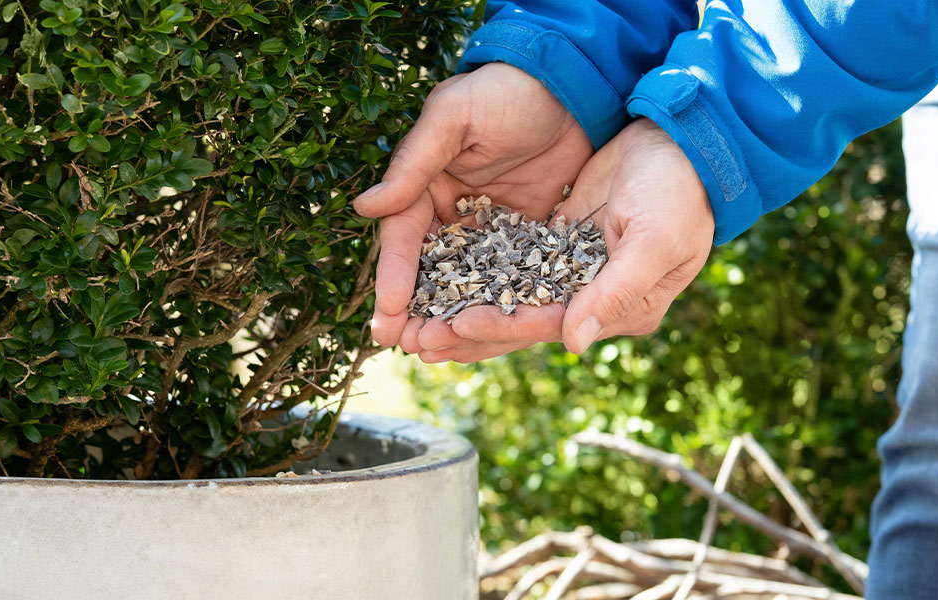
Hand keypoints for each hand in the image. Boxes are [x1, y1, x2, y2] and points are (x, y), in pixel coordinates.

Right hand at [353, 63, 592, 351]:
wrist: (572, 85)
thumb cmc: (506, 91)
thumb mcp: (454, 117)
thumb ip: (414, 163)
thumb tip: (365, 207)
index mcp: (425, 184)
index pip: (403, 238)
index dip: (394, 277)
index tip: (387, 316)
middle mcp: (450, 210)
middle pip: (428, 269)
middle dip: (415, 310)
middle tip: (407, 347)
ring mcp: (487, 227)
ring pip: (464, 281)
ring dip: (450, 317)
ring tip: (439, 354)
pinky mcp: (525, 235)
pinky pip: (507, 276)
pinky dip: (496, 305)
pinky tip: (489, 336)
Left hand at [428, 118, 714, 360]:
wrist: (679, 144)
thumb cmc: (678, 193)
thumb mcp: (654, 240)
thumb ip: (614, 292)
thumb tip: (573, 344)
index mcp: (623, 310)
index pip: (550, 325)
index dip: (502, 327)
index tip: (455, 326)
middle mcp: (595, 302)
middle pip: (522, 322)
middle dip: (470, 333)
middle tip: (417, 343)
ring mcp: (574, 276)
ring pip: (510, 300)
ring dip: (466, 311)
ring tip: (416, 327)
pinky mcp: (556, 247)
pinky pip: (510, 268)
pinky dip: (476, 277)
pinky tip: (439, 283)